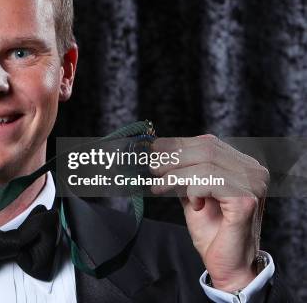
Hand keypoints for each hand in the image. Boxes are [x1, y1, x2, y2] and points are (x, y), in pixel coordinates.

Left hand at [150, 134, 268, 291]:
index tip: (154, 149)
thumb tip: (158, 153)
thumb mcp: (192, 193)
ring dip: (176, 174)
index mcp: (243, 165)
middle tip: (152, 168)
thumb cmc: (211, 230)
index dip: (178, 144)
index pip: (208, 143)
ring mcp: (253, 184)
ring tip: (160, 186)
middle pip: (206, 149)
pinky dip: (193, 189)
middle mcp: (253, 171)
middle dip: (173, 157)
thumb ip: (183, 173)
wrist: (227, 264)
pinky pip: (209, 181)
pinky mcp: (246, 199)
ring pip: (205, 164)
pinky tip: (192, 204)